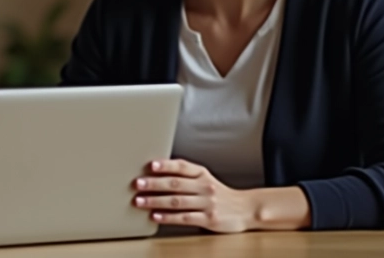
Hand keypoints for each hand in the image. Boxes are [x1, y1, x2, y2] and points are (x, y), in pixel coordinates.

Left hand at [132, 158, 255, 232]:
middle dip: (154, 183)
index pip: (182, 166)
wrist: (246, 208)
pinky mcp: (209, 219)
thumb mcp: (204, 179)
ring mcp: (207, 203)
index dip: (166, 165)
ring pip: (177, 201)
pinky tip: (156, 216)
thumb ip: (185, 175)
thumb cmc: (219, 193)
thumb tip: (155, 173)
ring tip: (140, 201)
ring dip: (156, 201)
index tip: (150, 165)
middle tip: (137, 184)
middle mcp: (205, 186)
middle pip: (175, 184)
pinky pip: (184, 217)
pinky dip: (168, 217)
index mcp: (202, 174)